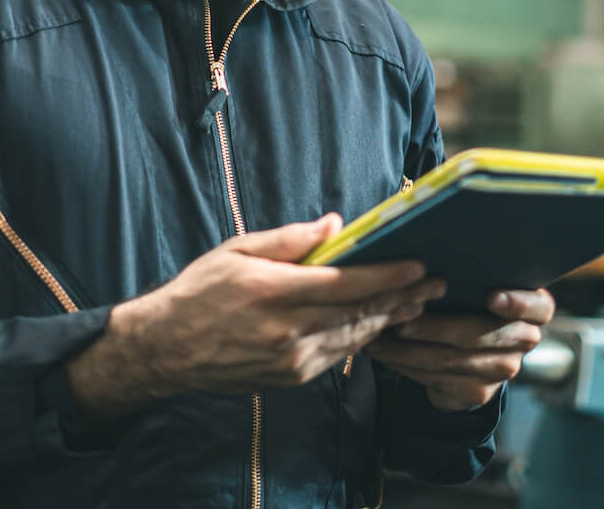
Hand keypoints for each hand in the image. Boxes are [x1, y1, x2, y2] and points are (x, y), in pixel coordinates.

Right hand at [67, 214, 444, 419]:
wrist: (167, 349)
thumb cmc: (201, 291)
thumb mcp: (237, 250)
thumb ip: (289, 239)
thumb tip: (335, 224)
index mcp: (272, 291)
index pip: (344, 283)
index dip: (387, 276)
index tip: (418, 264)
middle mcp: (285, 330)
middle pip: (359, 313)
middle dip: (402, 298)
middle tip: (436, 282)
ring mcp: (289, 359)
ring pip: (354, 338)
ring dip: (391, 320)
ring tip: (420, 302)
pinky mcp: (290, 378)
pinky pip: (337, 356)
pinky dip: (363, 339)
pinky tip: (381, 325)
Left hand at [364, 288, 555, 411]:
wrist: (470, 354)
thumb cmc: (469, 301)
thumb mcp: (476, 285)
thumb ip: (469, 273)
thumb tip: (430, 253)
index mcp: (534, 308)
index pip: (538, 306)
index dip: (517, 303)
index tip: (492, 297)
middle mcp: (525, 339)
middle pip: (480, 334)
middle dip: (436, 327)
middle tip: (402, 320)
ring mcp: (504, 369)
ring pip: (452, 359)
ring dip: (409, 349)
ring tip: (380, 336)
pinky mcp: (480, 392)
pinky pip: (438, 379)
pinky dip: (407, 365)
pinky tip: (385, 353)